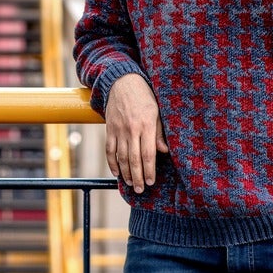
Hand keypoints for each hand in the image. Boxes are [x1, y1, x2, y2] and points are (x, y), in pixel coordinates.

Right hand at [104, 74, 168, 192]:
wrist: (122, 82)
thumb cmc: (144, 96)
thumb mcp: (157, 111)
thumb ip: (160, 132)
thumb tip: (163, 151)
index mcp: (146, 125)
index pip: (148, 153)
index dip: (150, 170)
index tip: (152, 182)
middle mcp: (132, 129)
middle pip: (134, 159)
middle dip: (138, 177)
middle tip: (141, 190)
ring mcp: (118, 129)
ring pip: (121, 157)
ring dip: (126, 173)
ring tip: (131, 184)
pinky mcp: (109, 128)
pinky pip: (109, 149)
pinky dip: (112, 162)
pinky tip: (116, 172)